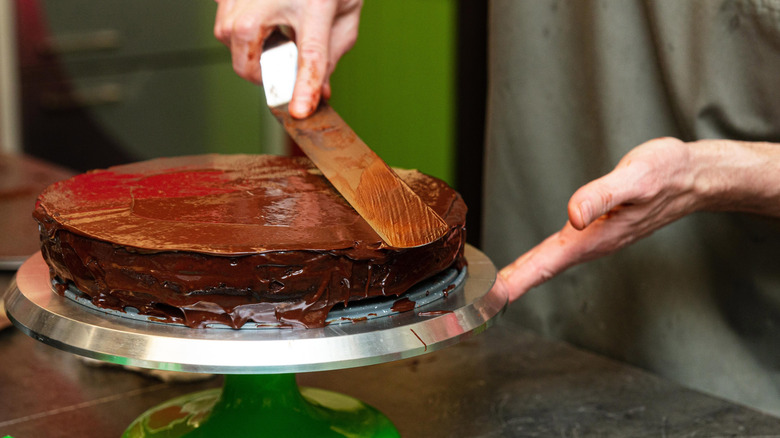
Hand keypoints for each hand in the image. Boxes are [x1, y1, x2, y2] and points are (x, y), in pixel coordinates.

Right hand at [214, 0, 362, 117]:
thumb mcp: (344, 19)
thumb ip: (329, 59)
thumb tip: (316, 93)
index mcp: (315, 5)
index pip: (308, 57)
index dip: (303, 87)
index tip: (298, 110)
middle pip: (246, 57)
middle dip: (262, 73)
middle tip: (281, 68)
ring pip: (227, 38)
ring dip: (247, 50)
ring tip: (272, 38)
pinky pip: (222, 18)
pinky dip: (237, 27)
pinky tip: (260, 21)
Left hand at [495, 137, 703, 301]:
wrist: (693, 178)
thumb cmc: (667, 174)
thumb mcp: (635, 177)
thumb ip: (602, 195)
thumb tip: (573, 214)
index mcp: (595, 236)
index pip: (547, 263)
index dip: (518, 281)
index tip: (492, 297)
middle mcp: (593, 243)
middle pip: (544, 268)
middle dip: (513, 285)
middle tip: (482, 300)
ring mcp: (596, 239)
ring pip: (552, 262)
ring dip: (524, 276)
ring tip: (497, 288)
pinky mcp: (598, 229)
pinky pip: (562, 252)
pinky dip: (541, 262)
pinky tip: (532, 264)